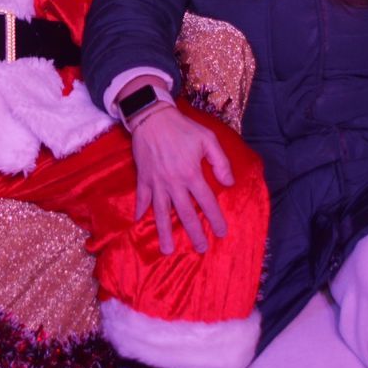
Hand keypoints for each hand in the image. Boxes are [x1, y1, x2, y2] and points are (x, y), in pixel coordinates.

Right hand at [127, 96, 233, 255]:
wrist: (152, 117)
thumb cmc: (182, 128)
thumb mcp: (208, 139)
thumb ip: (220, 162)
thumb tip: (228, 183)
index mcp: (192, 174)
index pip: (207, 202)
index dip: (215, 219)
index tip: (221, 233)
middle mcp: (174, 183)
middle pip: (185, 214)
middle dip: (194, 233)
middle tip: (201, 249)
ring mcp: (156, 183)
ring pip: (161, 213)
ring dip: (165, 233)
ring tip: (167, 250)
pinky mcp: (143, 178)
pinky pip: (141, 198)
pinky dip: (140, 210)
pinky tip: (139, 222)